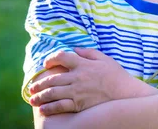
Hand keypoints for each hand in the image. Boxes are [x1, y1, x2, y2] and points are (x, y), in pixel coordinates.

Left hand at [28, 48, 157, 115]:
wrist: (125, 93)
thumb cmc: (116, 76)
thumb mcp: (105, 59)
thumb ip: (89, 52)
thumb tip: (75, 48)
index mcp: (83, 64)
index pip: (61, 57)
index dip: (50, 59)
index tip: (46, 64)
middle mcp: (77, 77)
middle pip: (52, 78)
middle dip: (39, 83)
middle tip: (32, 87)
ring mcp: (76, 91)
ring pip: (52, 93)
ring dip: (39, 96)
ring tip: (32, 99)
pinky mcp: (78, 104)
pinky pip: (59, 106)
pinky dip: (49, 108)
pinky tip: (43, 109)